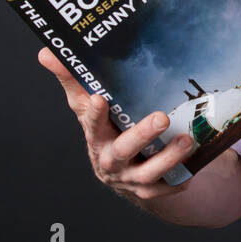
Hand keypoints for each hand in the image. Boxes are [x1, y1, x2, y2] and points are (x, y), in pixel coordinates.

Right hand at [37, 47, 194, 200]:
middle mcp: (110, 159)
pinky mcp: (147, 190)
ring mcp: (129, 177)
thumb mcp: (87, 107)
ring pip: (147, 173)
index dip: (94, 113)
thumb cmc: (104, 131)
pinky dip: (177, 181)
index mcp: (95, 137)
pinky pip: (163, 188)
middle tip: (162, 118)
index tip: (99, 98)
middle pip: (122, 151)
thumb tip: (47, 51)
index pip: (91, 123)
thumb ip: (73, 80)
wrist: (120, 173)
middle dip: (142, 136)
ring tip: (187, 140)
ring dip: (168, 158)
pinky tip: (193, 167)